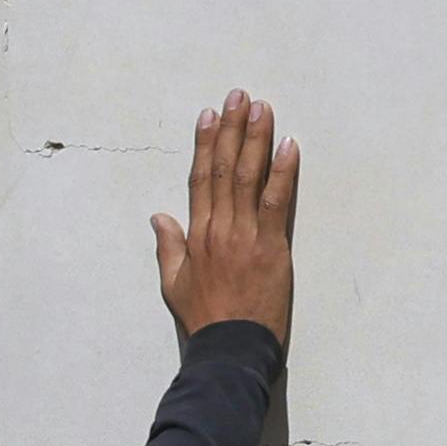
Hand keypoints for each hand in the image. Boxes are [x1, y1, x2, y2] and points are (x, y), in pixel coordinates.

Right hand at [155, 89, 298, 343]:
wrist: (228, 348)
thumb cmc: (204, 320)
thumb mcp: (174, 285)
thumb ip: (168, 248)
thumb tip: (159, 217)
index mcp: (196, 237)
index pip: (198, 180)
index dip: (204, 145)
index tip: (208, 116)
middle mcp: (218, 230)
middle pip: (222, 170)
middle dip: (230, 130)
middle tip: (238, 97)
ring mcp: (244, 236)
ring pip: (248, 178)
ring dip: (255, 140)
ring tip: (261, 108)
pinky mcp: (271, 246)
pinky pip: (276, 202)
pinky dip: (282, 172)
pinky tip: (288, 145)